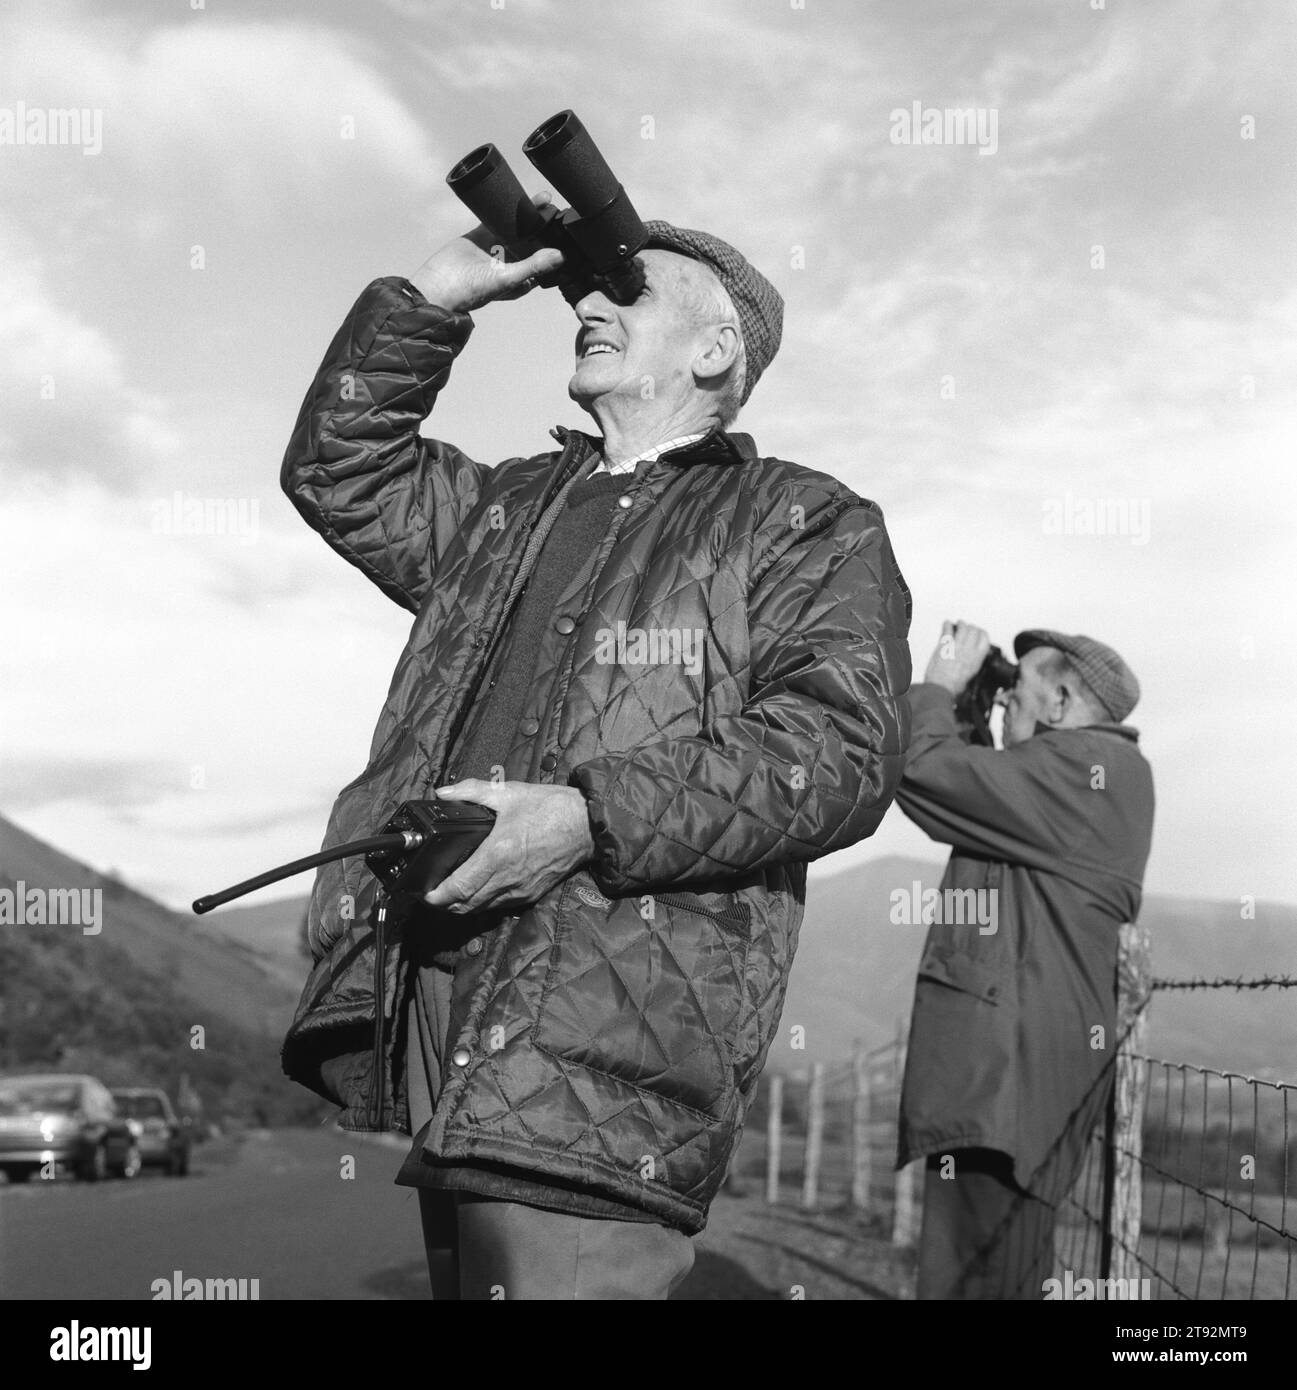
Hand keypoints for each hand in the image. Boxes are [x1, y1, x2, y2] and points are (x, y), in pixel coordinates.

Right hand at [409, 192, 565, 313]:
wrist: (437, 285)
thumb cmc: (471, 291)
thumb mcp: (506, 278)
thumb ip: (533, 266)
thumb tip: (560, 256)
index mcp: (522, 279)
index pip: (544, 261)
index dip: (556, 247)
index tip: (568, 231)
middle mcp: (511, 263)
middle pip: (532, 241)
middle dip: (544, 226)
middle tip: (558, 209)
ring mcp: (496, 248)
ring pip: (517, 228)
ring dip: (528, 215)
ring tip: (543, 198)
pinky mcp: (481, 235)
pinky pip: (497, 219)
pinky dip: (506, 209)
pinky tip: (517, 196)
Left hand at [422, 780, 595, 913]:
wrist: (587, 826)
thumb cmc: (551, 808)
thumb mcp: (509, 793)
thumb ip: (472, 791)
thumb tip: (444, 793)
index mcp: (498, 854)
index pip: (460, 887)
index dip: (437, 895)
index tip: (425, 892)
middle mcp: (508, 878)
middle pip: (466, 905)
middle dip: (445, 904)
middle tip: (432, 893)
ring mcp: (521, 889)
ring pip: (483, 909)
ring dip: (464, 905)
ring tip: (452, 893)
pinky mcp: (532, 894)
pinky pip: (501, 905)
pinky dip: (485, 902)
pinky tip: (480, 889)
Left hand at [924, 619, 990, 694]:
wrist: (941, 688)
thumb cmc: (954, 686)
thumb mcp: (971, 675)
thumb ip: (973, 663)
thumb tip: (973, 658)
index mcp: (977, 658)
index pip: (985, 638)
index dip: (982, 633)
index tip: (979, 632)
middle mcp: (969, 650)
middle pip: (974, 630)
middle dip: (971, 627)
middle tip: (968, 628)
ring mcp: (956, 646)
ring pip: (963, 627)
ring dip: (961, 624)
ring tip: (959, 624)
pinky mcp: (944, 645)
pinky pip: (948, 629)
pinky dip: (947, 625)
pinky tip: (947, 624)